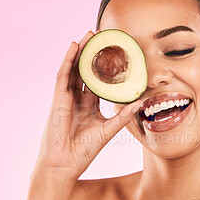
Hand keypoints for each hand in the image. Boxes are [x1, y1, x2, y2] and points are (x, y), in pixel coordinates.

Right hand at [35, 30, 141, 179]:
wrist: (65, 163)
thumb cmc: (85, 150)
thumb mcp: (109, 129)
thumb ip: (123, 116)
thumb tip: (141, 103)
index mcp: (90, 106)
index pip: (99, 82)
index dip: (106, 69)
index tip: (117, 55)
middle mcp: (79, 99)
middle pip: (86, 72)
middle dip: (93, 55)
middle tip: (103, 38)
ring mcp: (67, 98)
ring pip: (74, 69)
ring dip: (81, 51)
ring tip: (89, 35)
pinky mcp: (58, 98)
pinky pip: (63, 75)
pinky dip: (68, 60)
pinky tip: (74, 46)